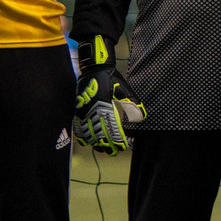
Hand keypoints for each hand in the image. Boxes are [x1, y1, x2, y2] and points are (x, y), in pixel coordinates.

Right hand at [72, 39, 145, 154]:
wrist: (94, 69)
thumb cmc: (112, 79)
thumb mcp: (125, 90)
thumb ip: (132, 103)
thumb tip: (142, 117)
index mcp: (106, 107)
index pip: (112, 130)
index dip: (117, 140)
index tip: (123, 146)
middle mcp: (93, 111)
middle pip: (100, 135)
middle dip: (107, 145)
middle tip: (113, 152)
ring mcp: (84, 112)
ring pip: (88, 133)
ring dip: (95, 143)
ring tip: (102, 149)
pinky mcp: (78, 110)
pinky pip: (78, 127)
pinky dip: (82, 136)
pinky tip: (86, 142)